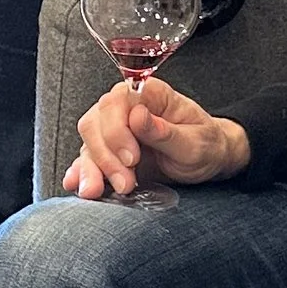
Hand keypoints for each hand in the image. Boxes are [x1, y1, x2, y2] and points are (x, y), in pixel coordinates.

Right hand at [65, 73, 249, 199]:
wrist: (209, 162)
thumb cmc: (206, 145)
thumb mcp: (196, 142)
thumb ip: (166, 132)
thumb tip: (137, 117)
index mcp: (148, 95)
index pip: (116, 102)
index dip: (117, 130)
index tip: (133, 158)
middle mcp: (126, 109)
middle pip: (95, 123)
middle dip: (105, 156)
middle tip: (126, 183)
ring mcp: (115, 132)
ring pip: (88, 144)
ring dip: (91, 170)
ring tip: (97, 192)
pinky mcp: (110, 154)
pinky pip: (87, 161)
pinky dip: (80, 174)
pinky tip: (77, 185)